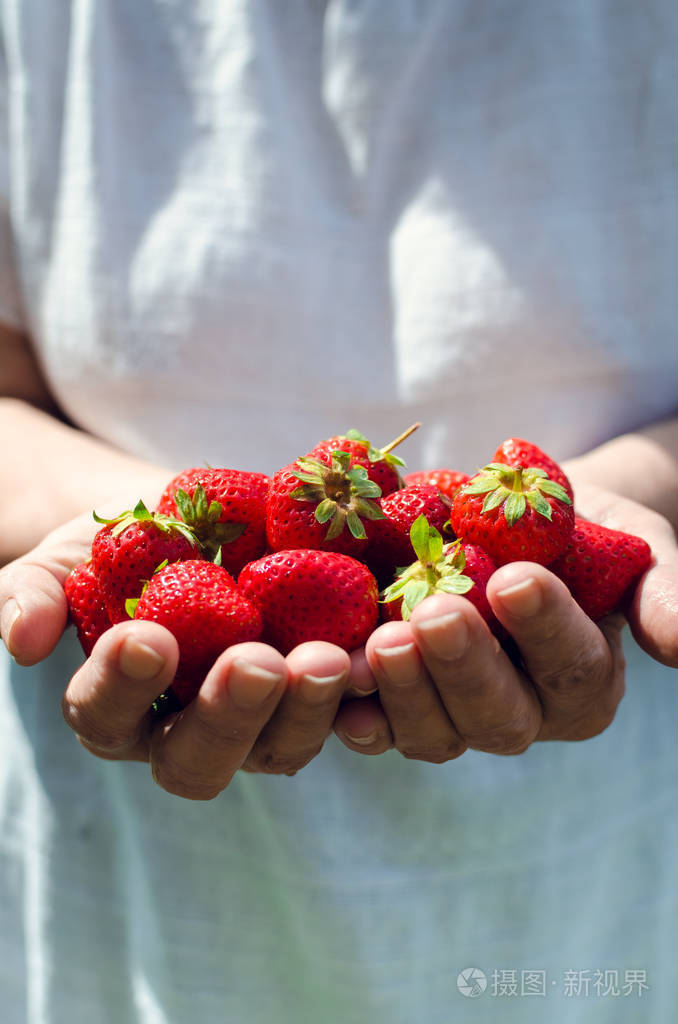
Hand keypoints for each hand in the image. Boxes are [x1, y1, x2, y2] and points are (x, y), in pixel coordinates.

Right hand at [0, 515, 349, 798]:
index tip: (147, 636)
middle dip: (228, 715)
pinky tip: (382, 654)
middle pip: (200, 760)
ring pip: (284, 747)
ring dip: (308, 710)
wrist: (200, 520)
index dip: (121, 685)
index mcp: (116, 708)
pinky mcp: (321, 694)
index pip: (106, 716)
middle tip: (256, 664)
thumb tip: (22, 639)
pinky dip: (369, 693)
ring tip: (330, 658)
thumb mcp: (69, 554)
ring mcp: (262, 720)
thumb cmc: (122, 545)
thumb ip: (35, 590)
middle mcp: (189, 731)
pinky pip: (350, 712)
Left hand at [334, 489, 677, 759]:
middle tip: (436, 614)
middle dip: (465, 667)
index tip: (518, 578)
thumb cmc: (580, 530)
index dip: (546, 630)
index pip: (572, 669)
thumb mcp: (632, 544)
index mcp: (583, 687)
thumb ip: (662, 593)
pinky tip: (331, 675)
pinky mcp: (394, 703)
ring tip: (383, 639)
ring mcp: (451, 716)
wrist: (508, 520)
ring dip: (403, 690)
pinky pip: (371, 721)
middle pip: (497, 715)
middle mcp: (521, 717)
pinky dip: (349, 705)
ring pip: (431, 731)